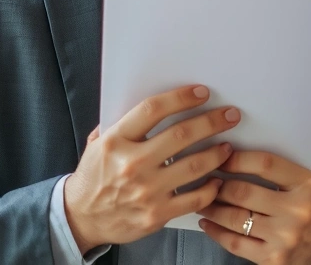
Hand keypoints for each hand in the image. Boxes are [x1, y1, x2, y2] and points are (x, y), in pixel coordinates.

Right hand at [64, 84, 241, 253]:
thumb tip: (156, 104)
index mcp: (116, 140)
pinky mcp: (157, 214)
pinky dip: (210, 189)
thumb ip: (121, 123)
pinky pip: (194, 199)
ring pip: (194, 166)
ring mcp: (146, 191)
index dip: (181, 98)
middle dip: (211, 122)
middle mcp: (132, 164)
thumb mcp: (98, 143)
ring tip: (228, 146)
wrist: (81, 218)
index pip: (153, 109)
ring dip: (217, 153)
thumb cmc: (93, 177)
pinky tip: (217, 180)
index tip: (202, 93)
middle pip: (181, 135)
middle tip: (229, 115)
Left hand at [198, 150, 310, 264]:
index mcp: (306, 185)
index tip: (219, 157)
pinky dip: (216, 232)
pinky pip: (235, 243)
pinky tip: (207, 223)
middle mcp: (298, 212)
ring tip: (203, 199)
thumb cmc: (306, 208)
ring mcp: (285, 238)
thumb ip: (275, 170)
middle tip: (206, 180)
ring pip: (235, 218)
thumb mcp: (302, 183)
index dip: (237, 159)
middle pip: (244, 192)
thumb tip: (229, 156)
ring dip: (212, 208)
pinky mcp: (273, 259)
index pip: (265, 164)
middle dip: (218, 186)